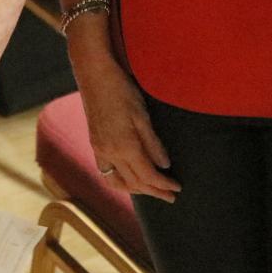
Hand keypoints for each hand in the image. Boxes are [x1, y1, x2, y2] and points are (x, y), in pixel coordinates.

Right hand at [70, 50, 178, 201]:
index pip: (147, 175)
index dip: (164, 185)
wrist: (94, 75)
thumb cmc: (121, 90)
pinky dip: (120, 181)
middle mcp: (109, 153)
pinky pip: (106, 173)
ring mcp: (99, 150)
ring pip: (117, 182)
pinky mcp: (95, 144)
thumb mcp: (142, 115)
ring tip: (151, 191)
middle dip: (154, 192)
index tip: (177, 188)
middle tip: (170, 197)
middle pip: (134, 182)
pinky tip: (128, 179)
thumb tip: (164, 165)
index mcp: (124, 146)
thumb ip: (153, 143)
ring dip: (136, 190)